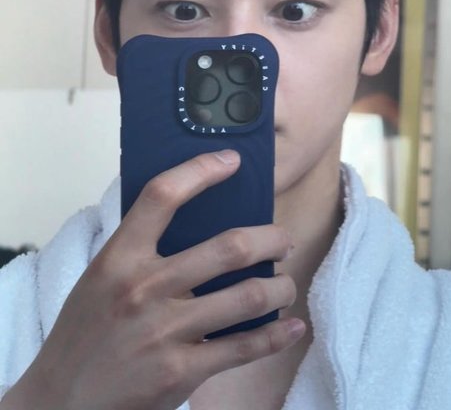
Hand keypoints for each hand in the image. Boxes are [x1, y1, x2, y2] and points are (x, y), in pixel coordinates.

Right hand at [6, 151, 301, 409]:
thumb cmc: (85, 330)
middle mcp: (144, 288)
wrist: (62, 400)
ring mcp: (165, 331)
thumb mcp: (102, 275)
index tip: (232, 161)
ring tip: (285, 284)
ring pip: (248, 296)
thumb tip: (195, 218)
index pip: (162, 196)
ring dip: (280, 287)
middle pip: (228, 247)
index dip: (201, 170)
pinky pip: (244, 347)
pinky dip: (276, 335)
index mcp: (120, 257)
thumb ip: (141, 247)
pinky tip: (291, 325)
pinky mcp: (181, 372)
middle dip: (271, 239)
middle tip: (283, 240)